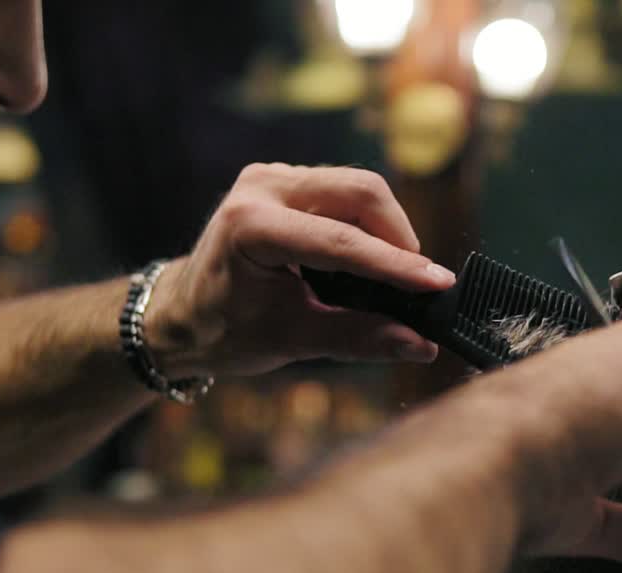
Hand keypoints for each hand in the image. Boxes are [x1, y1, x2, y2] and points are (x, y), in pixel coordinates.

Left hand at [146, 164, 456, 377]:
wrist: (181, 313)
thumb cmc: (227, 331)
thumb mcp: (293, 340)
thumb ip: (359, 338)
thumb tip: (420, 345)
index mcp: (251, 228)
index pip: (341, 243)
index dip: (396, 265)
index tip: (439, 283)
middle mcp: (262, 188)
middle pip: (360, 192)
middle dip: (398, 237)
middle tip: (415, 283)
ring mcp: (273, 177)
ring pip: (358, 188)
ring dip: (386, 230)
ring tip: (391, 276)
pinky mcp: (286, 180)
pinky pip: (345, 191)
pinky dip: (368, 225)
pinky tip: (368, 260)